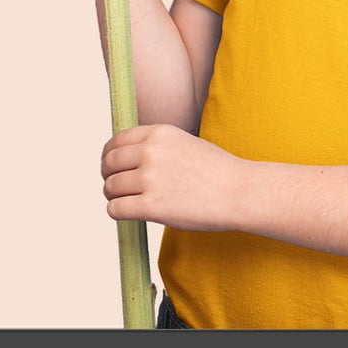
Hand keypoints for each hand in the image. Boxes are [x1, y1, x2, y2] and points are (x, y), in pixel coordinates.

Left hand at [101, 123, 245, 233]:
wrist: (240, 192)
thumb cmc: (217, 171)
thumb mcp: (184, 143)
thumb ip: (157, 146)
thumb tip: (128, 158)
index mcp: (160, 133)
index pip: (116, 141)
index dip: (109, 156)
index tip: (111, 167)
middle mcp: (151, 152)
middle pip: (109, 163)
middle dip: (108, 176)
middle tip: (116, 187)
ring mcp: (150, 179)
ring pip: (110, 187)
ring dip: (113, 196)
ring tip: (125, 201)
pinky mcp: (151, 206)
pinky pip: (115, 209)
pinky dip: (116, 212)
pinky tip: (128, 213)